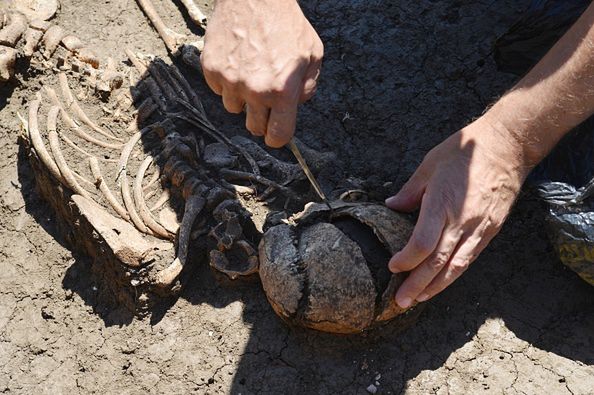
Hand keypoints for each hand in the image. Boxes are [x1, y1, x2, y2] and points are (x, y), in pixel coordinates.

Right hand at [200, 0, 323, 147]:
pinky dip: (226, 82)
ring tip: (251, 73)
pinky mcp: (211, 69)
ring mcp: (230, 80)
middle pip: (254, 128)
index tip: (276, 134)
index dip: (278, 138)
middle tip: (265, 99)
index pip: (278, 135)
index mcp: (282, 91)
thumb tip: (296, 104)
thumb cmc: (286, 23)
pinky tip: (237, 62)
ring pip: (233, 108)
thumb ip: (308, 86)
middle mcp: (254, 90)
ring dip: (242, 98)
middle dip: (262, 118)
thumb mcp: (313, 54)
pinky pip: (218, 89)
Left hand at [386, 118, 531, 307]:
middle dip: (417, 285)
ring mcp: (479, 228)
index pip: (423, 243)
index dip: (407, 260)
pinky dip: (453, 274)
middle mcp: (462, 221)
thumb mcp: (429, 164)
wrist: (507, 147)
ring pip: (456, 267)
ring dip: (435, 287)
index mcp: (442, 204)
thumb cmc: (464, 151)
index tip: (392, 267)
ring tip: (418, 300)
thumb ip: (410, 190)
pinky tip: (442, 283)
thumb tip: (392, 205)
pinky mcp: (490, 231)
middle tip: (400, 302)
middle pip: (438, 262)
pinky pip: (469, 258)